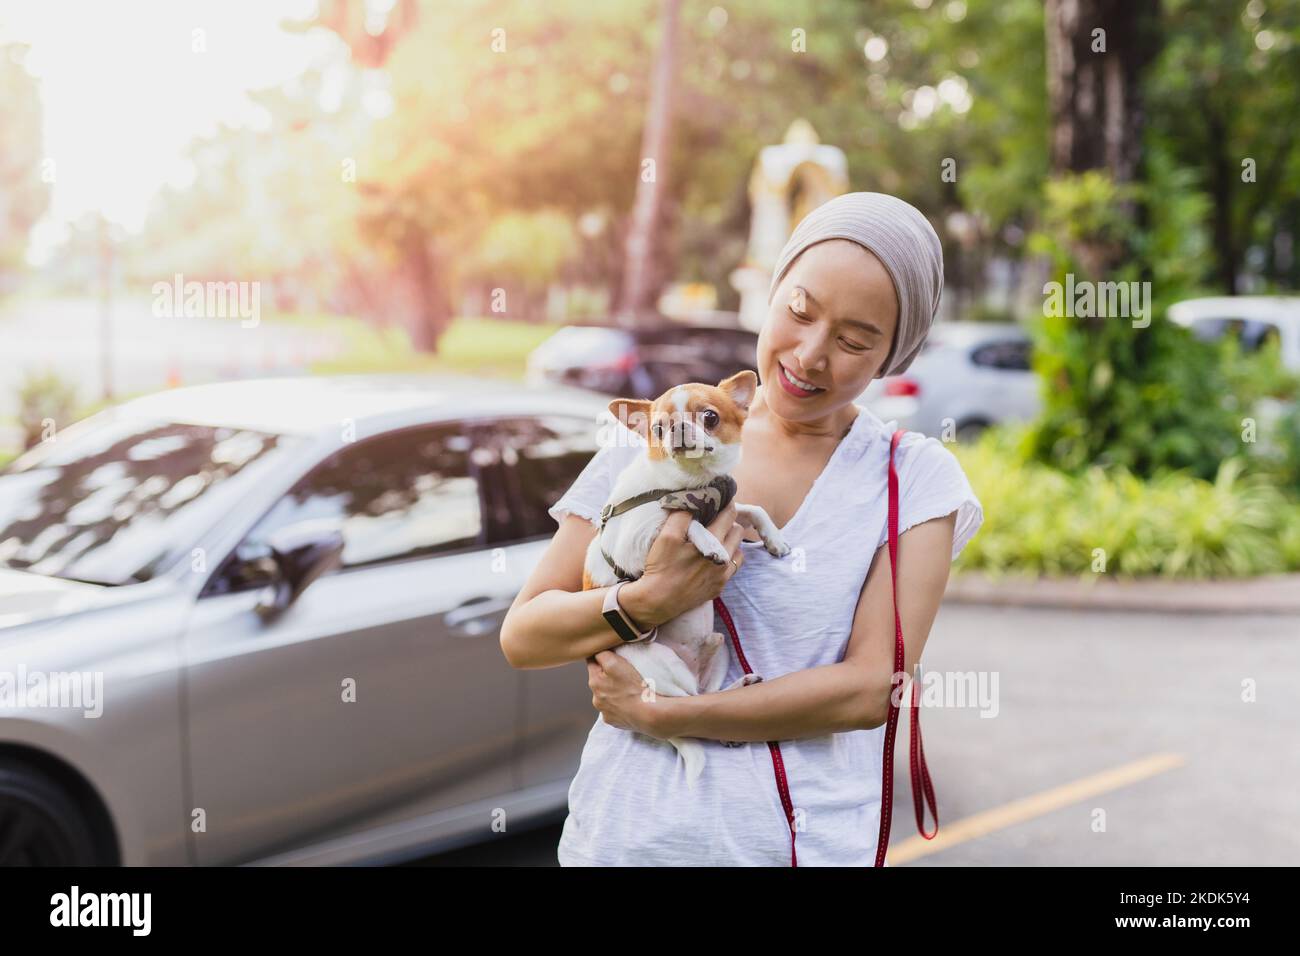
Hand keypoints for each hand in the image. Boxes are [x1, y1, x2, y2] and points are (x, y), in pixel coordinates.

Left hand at [586, 650, 665, 737]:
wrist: (647, 713)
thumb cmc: (632, 687)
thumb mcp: (615, 662)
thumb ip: (601, 654)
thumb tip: (595, 651)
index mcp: (594, 682)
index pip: (591, 662)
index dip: (600, 657)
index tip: (610, 655)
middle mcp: (595, 698)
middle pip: (598, 680)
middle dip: (607, 676)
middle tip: (623, 674)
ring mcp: (604, 711)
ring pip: (606, 696)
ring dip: (613, 691)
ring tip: (628, 689)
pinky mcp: (613, 721)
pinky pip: (614, 709)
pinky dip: (619, 705)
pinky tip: (629, 702)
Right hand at [621, 502, 744, 627]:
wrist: (658, 600)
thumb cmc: (661, 566)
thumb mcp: (667, 535)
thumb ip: (683, 515)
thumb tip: (694, 501)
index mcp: (713, 542)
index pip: (729, 514)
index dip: (725, 503)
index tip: (719, 499)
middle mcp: (723, 558)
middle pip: (737, 530)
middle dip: (728, 521)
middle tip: (714, 518)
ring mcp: (723, 574)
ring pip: (738, 549)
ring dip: (730, 540)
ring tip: (715, 538)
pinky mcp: (719, 587)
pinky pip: (733, 567)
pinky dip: (727, 558)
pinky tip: (714, 557)